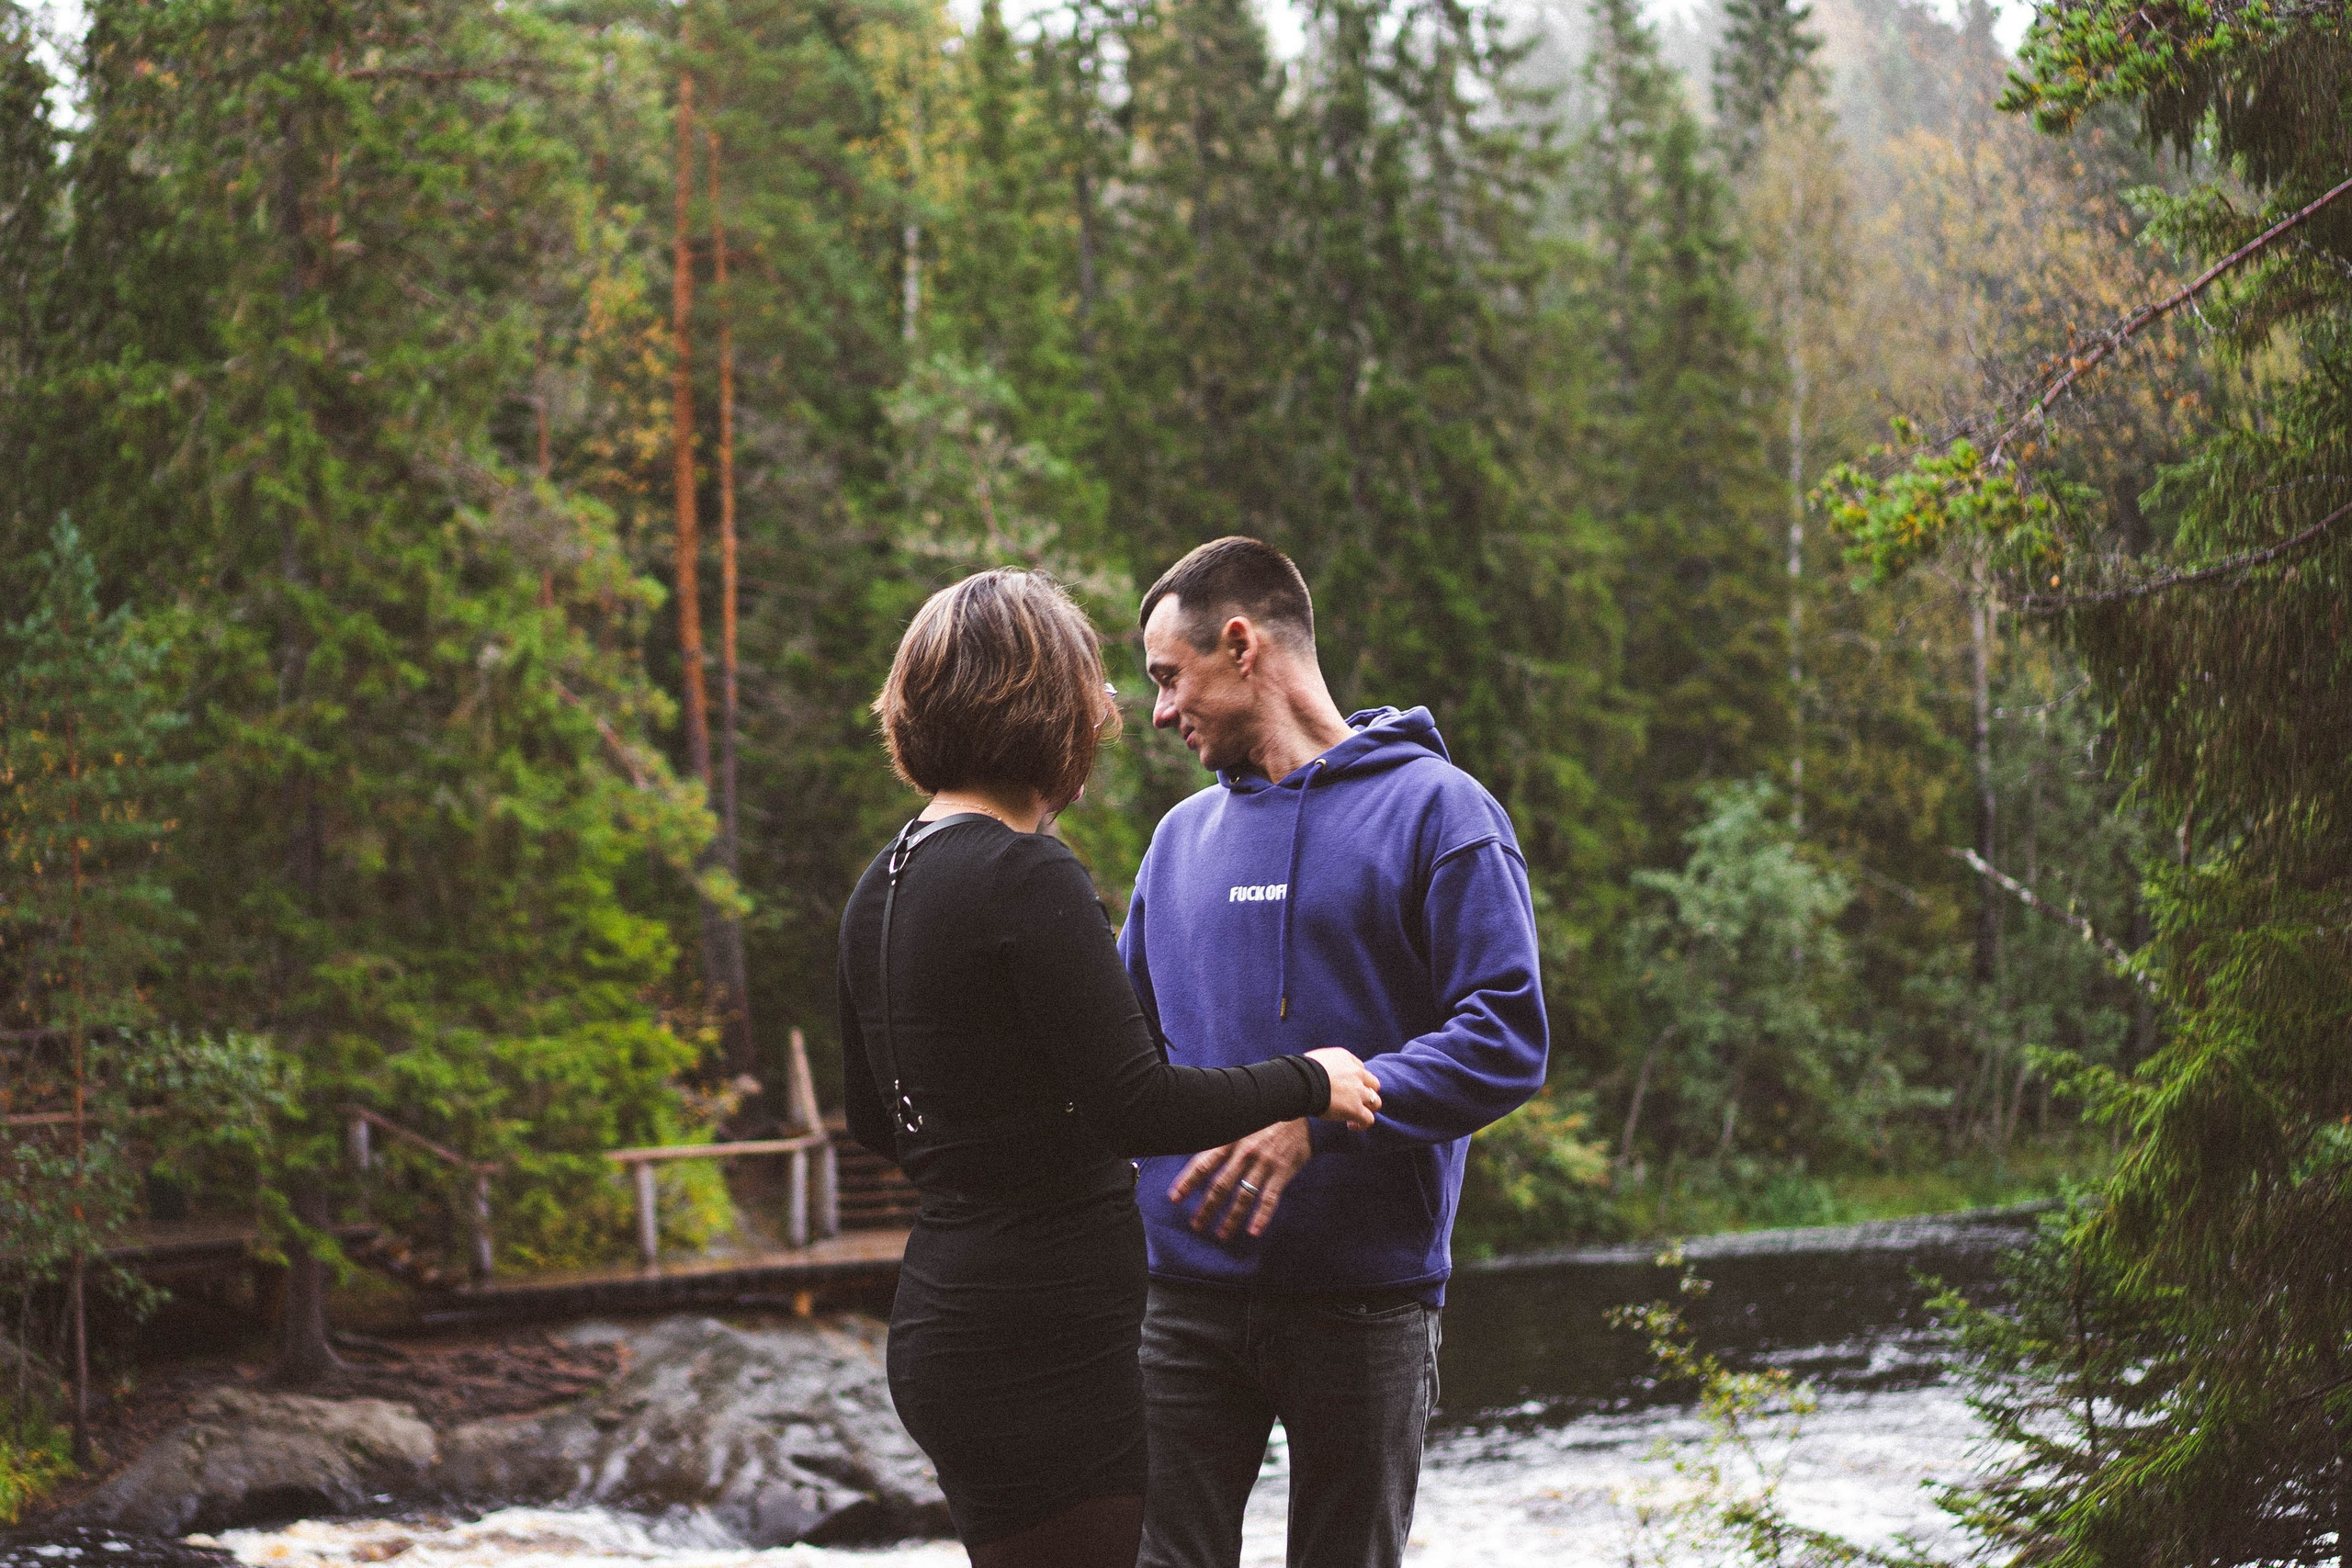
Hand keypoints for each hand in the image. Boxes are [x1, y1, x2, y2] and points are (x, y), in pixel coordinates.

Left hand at [1170, 1120, 1311, 1240]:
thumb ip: (1221, 1135)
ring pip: (1244, 1195)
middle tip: (1196, 1224)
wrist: (1299, 1104)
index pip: (1204, 1163)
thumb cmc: (1263, 1115)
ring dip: (1231, 1218)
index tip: (1175, 1197)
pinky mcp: (1282, 1171)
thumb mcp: (1239, 1118)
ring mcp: (1264, 1163)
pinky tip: (1253, 1231)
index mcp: (1230, 1138)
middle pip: (1221, 1185)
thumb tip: (1198, 1152)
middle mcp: (1245, 1152)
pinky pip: (1270, 1198)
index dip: (1188, 1181)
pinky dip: (1262, 1216)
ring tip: (1221, 1234)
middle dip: (1207, 1207)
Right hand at [1306, 1047, 1380, 1130]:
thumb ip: (1323, 1066)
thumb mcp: (1314, 1059)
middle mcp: (1356, 1073)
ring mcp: (1357, 1091)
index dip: (1355, 1080)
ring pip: (1375, 1101)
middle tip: (1355, 1102)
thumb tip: (1316, 1075)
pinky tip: (1352, 1126)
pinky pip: (1368, 1119)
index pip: (1359, 1068)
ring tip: (1356, 1117)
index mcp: (1345, 1058)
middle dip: (1366, 1093)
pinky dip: (1363, 1124)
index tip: (1345, 1089)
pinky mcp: (1355, 1108)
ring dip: (1368, 1109)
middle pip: (1372, 1084)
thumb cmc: (1298, 1072)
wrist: (1300, 1081)